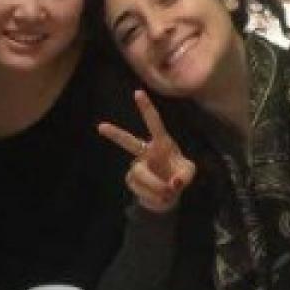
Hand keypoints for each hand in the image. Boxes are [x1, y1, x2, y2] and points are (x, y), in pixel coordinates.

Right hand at [97, 90, 196, 212]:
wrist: (168, 195)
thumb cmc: (179, 175)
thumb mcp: (189, 173)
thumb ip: (184, 176)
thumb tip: (172, 184)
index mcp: (162, 143)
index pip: (154, 123)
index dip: (146, 108)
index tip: (138, 92)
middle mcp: (146, 152)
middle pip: (128, 142)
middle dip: (115, 135)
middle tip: (100, 127)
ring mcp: (136, 166)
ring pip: (142, 175)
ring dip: (158, 187)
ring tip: (168, 193)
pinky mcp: (131, 180)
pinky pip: (141, 189)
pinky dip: (154, 197)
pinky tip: (160, 197)